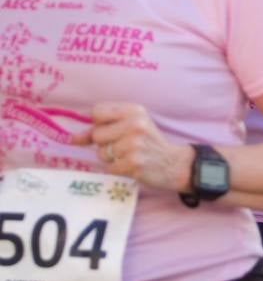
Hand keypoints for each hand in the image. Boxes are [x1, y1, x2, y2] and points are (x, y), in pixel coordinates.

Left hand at [71, 103, 195, 192]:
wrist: (173, 163)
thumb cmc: (148, 143)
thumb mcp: (130, 127)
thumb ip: (100, 129)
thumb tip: (71, 138)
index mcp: (135, 110)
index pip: (97, 111)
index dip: (98, 123)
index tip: (109, 130)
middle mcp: (135, 124)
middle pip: (97, 134)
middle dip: (105, 143)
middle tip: (124, 146)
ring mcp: (134, 144)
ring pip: (101, 152)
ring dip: (111, 158)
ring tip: (129, 156)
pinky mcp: (133, 163)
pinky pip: (109, 167)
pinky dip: (117, 169)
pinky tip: (131, 166)